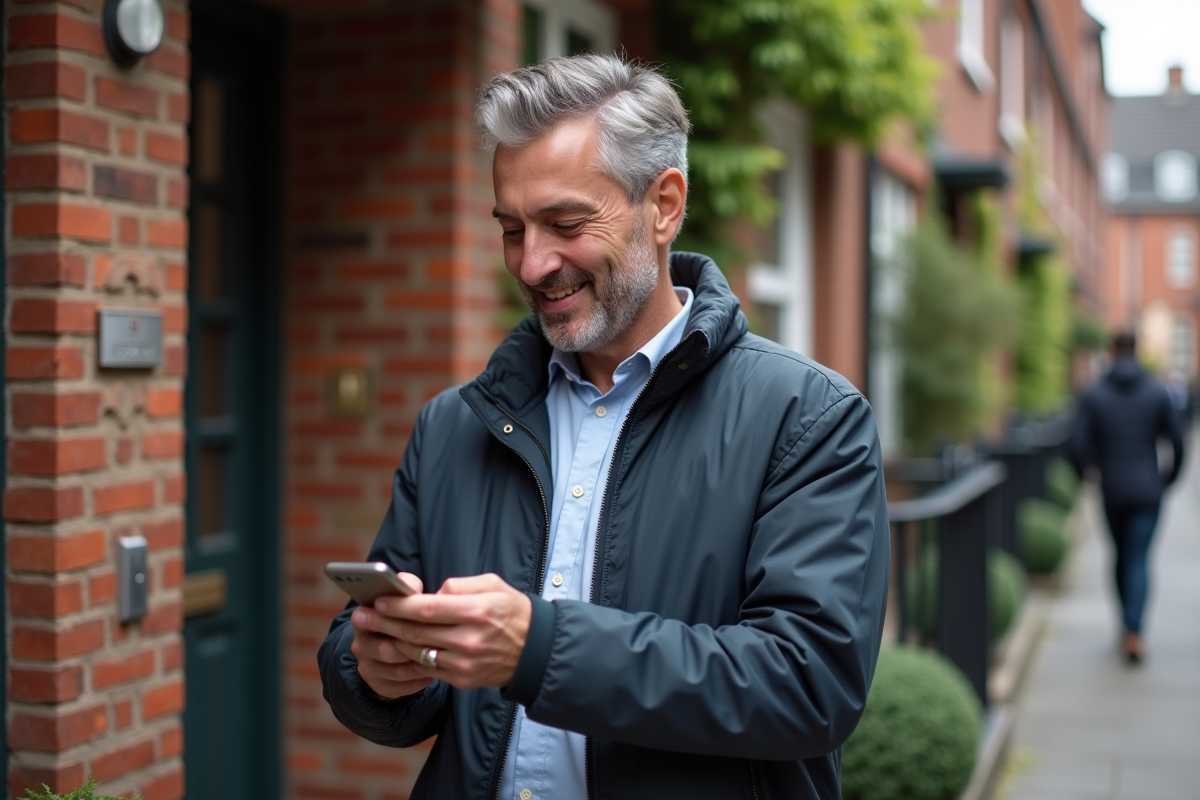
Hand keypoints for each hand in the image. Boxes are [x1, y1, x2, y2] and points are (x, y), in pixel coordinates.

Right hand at [350, 572, 433, 699]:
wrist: (394, 645)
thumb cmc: (404, 614)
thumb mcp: (404, 596)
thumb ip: (406, 587)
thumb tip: (410, 587)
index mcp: (362, 617)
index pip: (368, 617)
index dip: (392, 617)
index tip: (412, 614)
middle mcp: (360, 644)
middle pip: (385, 649)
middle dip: (412, 647)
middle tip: (438, 642)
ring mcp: (367, 667)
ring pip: (396, 670)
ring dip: (419, 664)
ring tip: (441, 658)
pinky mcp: (379, 685)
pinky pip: (401, 685)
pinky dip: (419, 679)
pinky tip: (435, 671)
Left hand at [354, 573, 531, 690]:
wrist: (536, 651)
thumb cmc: (512, 611)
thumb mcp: (494, 586)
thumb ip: (460, 585)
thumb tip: (431, 594)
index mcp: (477, 611)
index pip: (429, 609)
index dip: (400, 606)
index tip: (379, 600)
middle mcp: (469, 639)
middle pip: (417, 632)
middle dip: (384, 624)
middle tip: (360, 617)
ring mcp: (465, 663)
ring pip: (417, 653)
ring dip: (389, 643)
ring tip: (369, 634)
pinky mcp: (462, 679)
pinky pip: (427, 669)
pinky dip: (406, 660)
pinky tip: (391, 651)